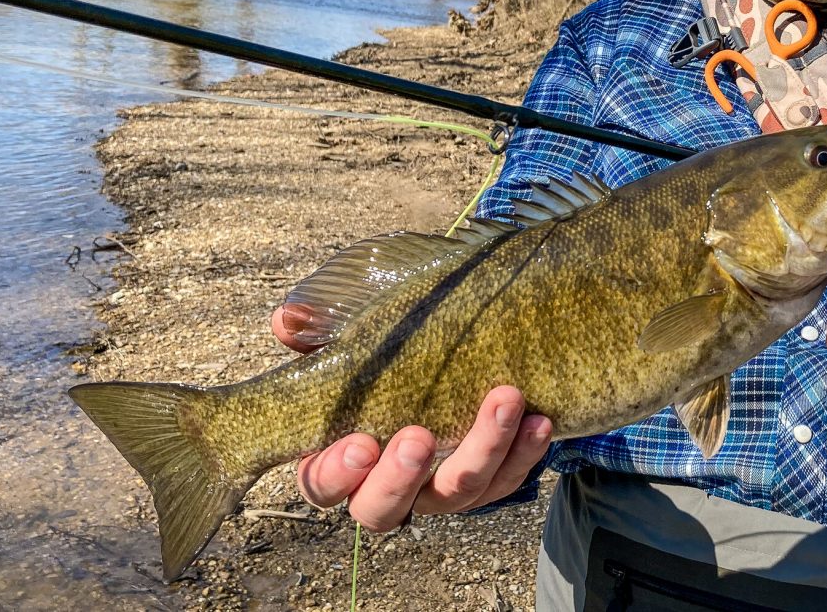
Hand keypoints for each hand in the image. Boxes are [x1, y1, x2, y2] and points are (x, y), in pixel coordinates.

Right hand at [270, 304, 552, 530]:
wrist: (460, 352)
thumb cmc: (387, 349)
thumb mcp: (352, 332)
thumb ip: (318, 329)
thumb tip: (287, 318)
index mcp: (338, 459)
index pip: (321, 485)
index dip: (335, 472)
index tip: (359, 442)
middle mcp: (388, 485)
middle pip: (384, 508)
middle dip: (401, 477)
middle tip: (418, 436)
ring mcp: (441, 488)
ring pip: (458, 492)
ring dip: (481, 450)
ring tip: (503, 401)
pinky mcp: (490, 479)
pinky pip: (508, 478)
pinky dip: (525, 451)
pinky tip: (539, 419)